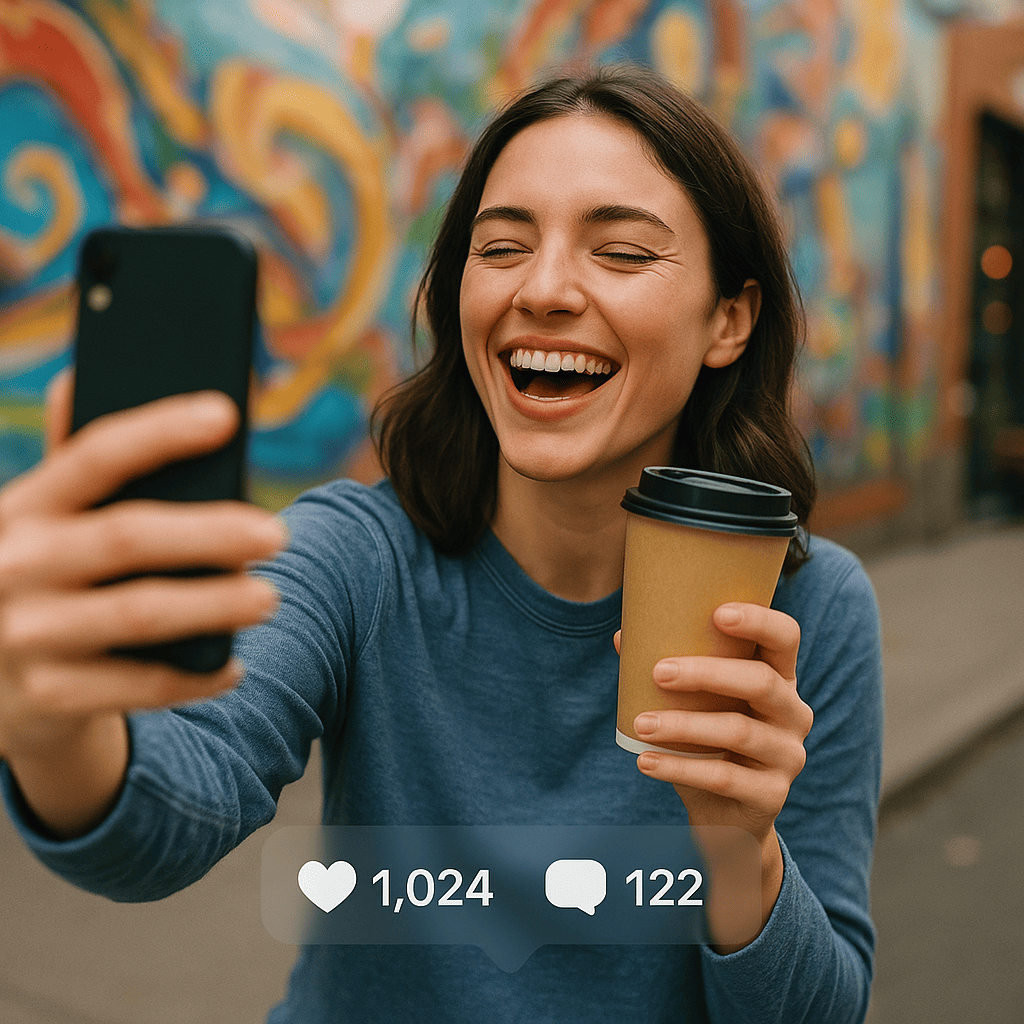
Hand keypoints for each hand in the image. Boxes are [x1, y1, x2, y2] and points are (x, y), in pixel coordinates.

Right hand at [0, 374, 284, 791]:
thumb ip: (71, 463)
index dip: (161, 431)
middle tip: (278, 534)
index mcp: (21, 506)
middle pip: (128, 537)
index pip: (93, 455)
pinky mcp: (46, 695)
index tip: (227, 414)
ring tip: (270, 597)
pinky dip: (192, 677)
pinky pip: (136, 685)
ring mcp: (26, 633)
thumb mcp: (36, 518)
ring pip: (138, 613)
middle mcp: (13, 564)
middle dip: (210, 533)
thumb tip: (82, 374)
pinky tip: (232, 666)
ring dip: (213, 605)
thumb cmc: (35, 575)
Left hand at [626, 602, 809, 840]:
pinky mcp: (772, 795)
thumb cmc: (708, 743)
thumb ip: (670, 671)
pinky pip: (723, 777)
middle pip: (760, 681)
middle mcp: (794, 713)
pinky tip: (645, 761)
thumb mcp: (696, 704)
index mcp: (779, 678)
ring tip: (641, 724)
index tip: (717, 613)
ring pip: (738, 730)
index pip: (785, 638)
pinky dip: (679, 767)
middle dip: (706, 672)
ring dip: (683, 725)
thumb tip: (622, 638)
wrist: (727, 819)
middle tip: (659, 671)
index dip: (759, 621)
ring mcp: (788, 756)